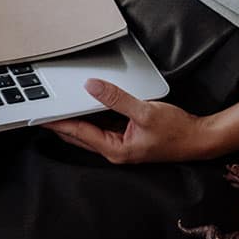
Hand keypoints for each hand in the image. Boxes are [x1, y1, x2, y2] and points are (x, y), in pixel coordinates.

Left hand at [43, 79, 215, 163]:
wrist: (198, 140)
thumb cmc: (177, 132)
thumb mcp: (145, 111)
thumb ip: (116, 98)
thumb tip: (92, 87)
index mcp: (116, 149)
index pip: (79, 133)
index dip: (58, 122)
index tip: (40, 116)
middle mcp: (116, 151)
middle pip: (80, 136)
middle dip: (61, 123)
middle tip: (40, 111)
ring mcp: (121, 146)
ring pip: (90, 132)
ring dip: (76, 120)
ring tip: (58, 106)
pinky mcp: (128, 139)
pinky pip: (103, 128)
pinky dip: (92, 117)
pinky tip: (85, 106)